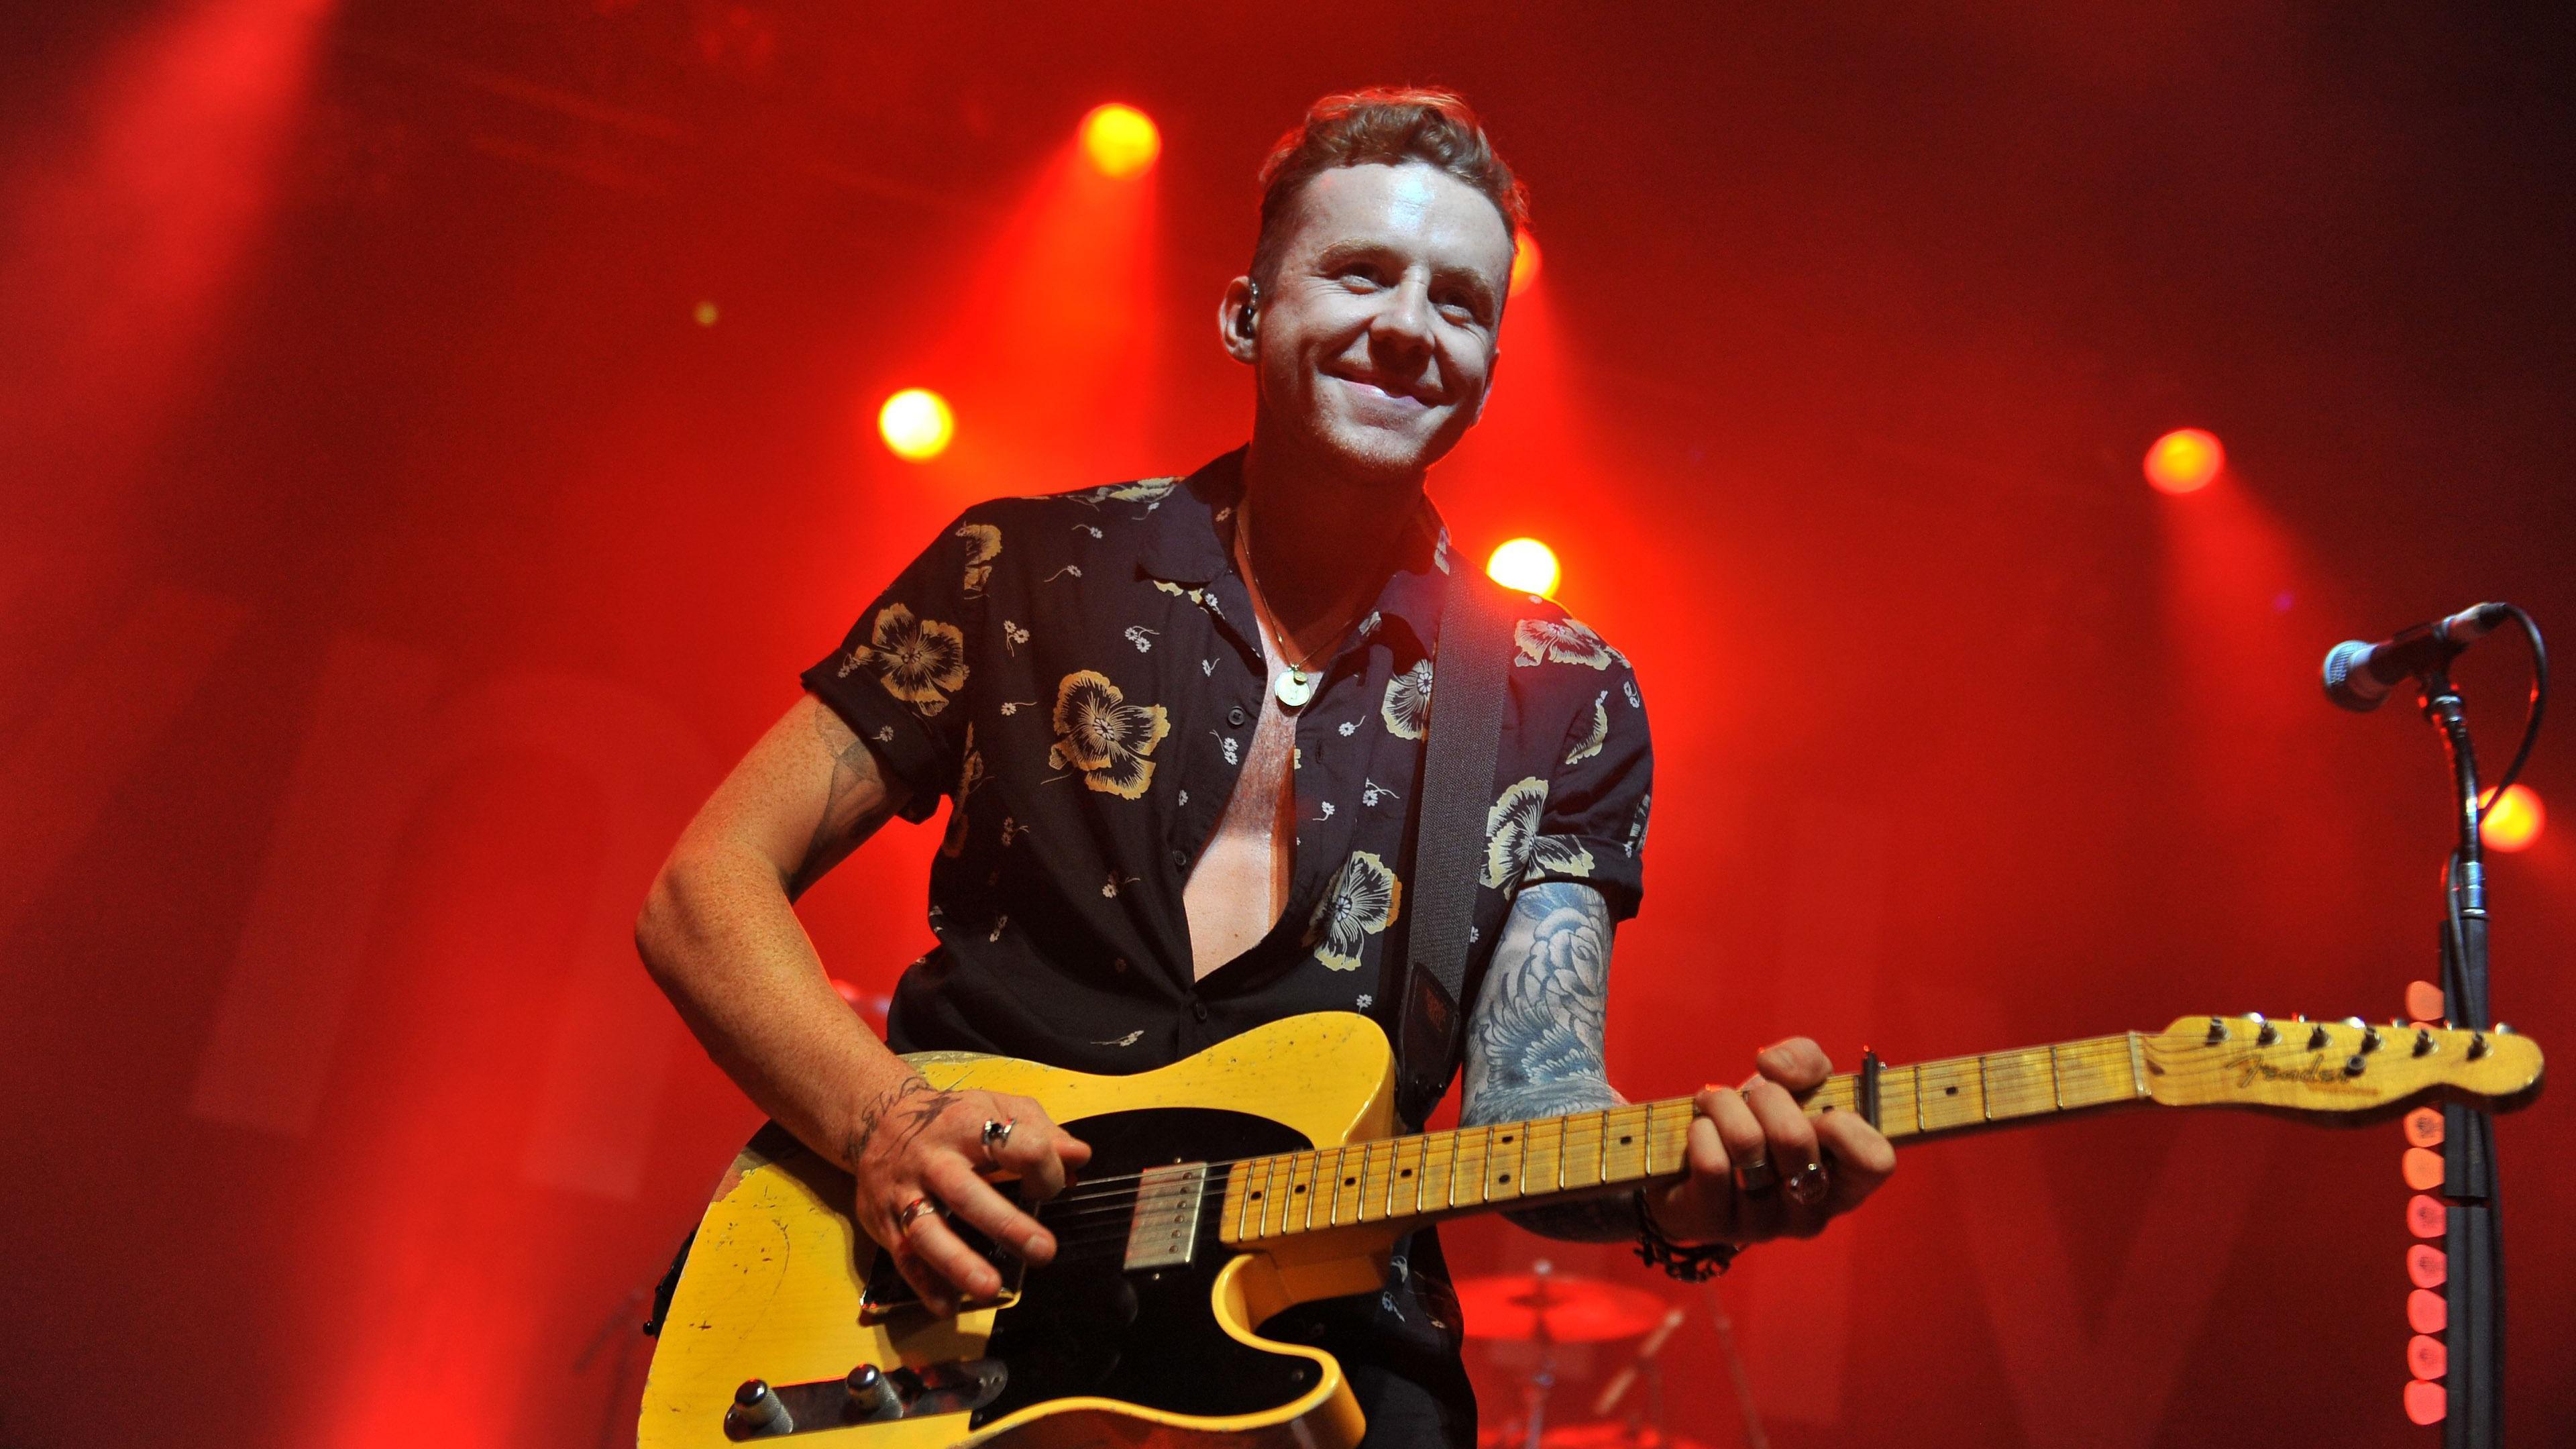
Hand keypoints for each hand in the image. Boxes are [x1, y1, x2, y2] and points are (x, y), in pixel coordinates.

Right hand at [844, 1076, 1091, 1315]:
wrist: (877, 1119)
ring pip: (927, 1229)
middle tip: (1043, 1251)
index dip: (1044, 1168)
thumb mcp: (997, 1108)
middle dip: (1006, 1224)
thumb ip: (1042, 1132)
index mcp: (968, 1125)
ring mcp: (905, 1191)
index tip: (1050, 1187)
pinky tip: (949, 1307)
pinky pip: (903, 1256)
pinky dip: (925, 1284)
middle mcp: (933, 1159)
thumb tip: (1078, 1157)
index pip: (1016, 1146)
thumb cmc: (953, 1119)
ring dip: (958, 1262)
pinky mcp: (884, 1220)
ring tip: (990, 1288)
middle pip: (966, 1193)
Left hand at [1645, 1037, 1893, 1245]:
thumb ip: (1806, 1060)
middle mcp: (1811, 1212)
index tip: (1818, 1111)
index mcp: (1845, 1183)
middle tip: (1751, 1098)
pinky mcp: (1717, 1224)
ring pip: (1747, 1143)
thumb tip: (1774, 1067)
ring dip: (1724, 1104)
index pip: (1874, 1161)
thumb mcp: (1794, 1085)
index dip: (1844, 1125)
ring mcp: (1765, 1225)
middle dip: (1766, 1096)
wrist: (1692, 1165)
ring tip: (1717, 1105)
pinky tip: (1701, 1133)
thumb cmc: (1758, 1122)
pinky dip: (1701, 1129)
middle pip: (1794, 1137)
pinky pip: (1711, 1162)